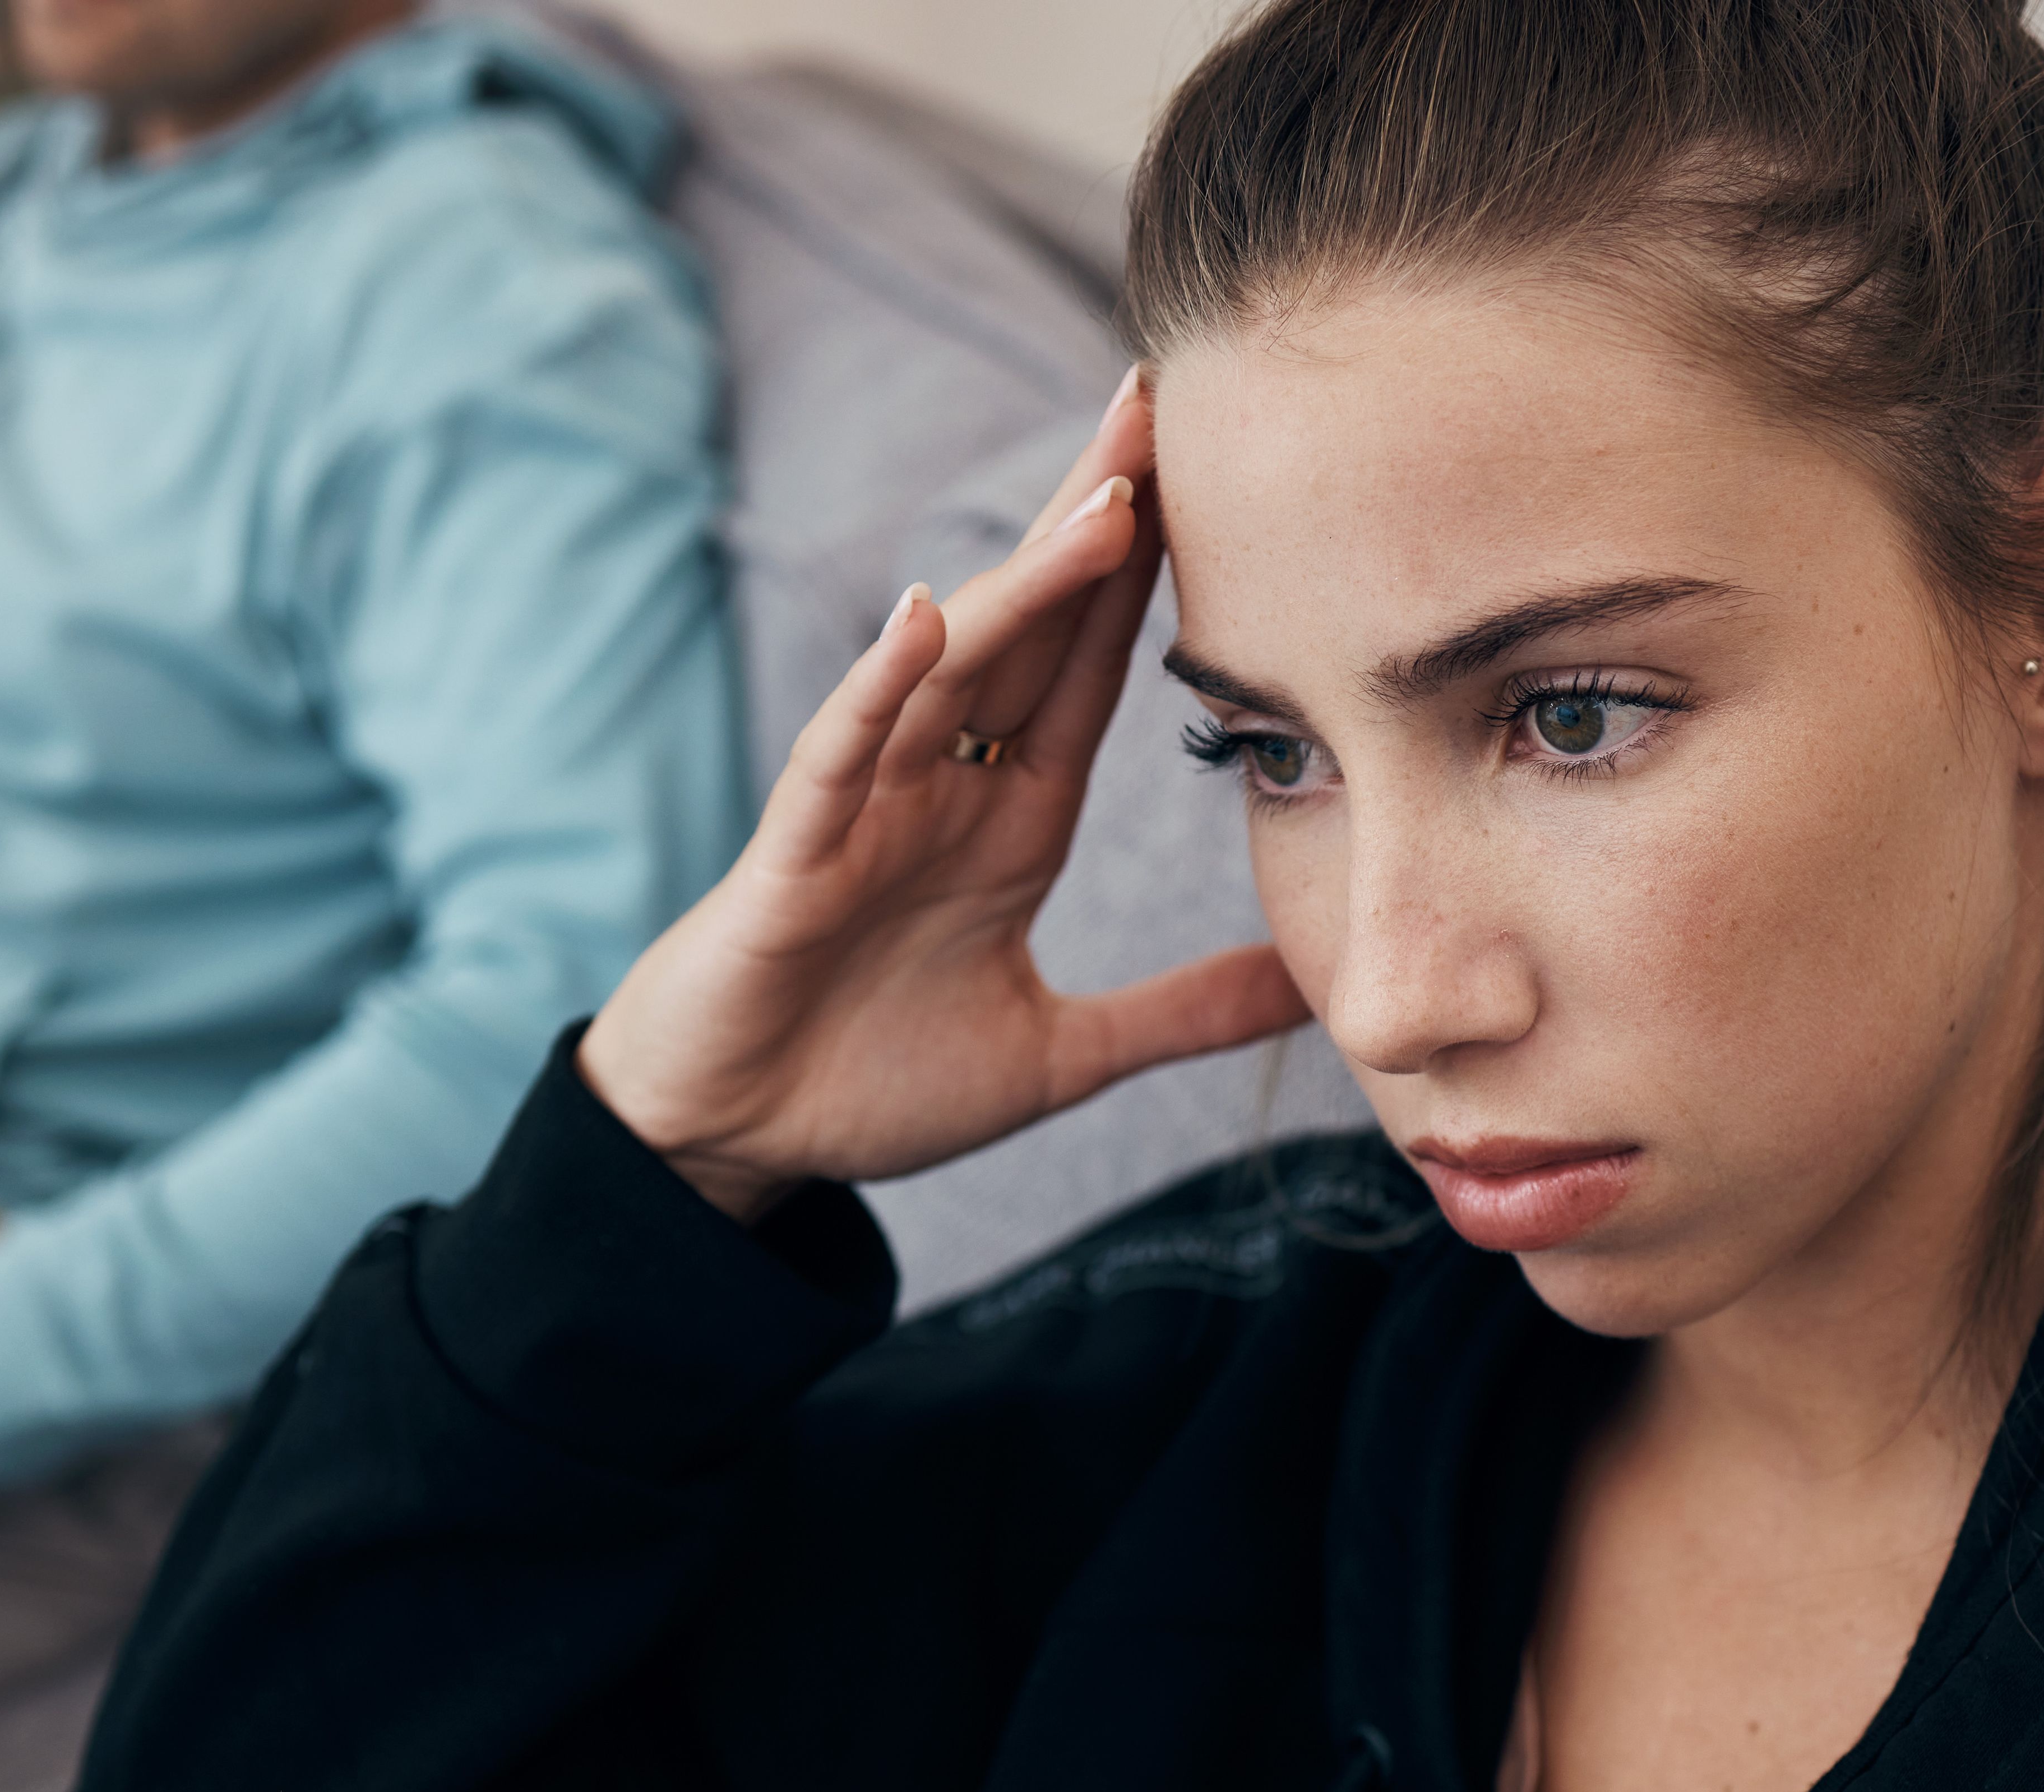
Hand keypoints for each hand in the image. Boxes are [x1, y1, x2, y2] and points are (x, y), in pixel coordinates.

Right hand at [581, 375, 1309, 1220]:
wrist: (738, 1141)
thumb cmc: (873, 1084)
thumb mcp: (1060, 1057)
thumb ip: (1178, 1016)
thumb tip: (1305, 992)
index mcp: (1012, 824)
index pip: (1092, 673)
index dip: (1144, 579)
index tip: (1212, 474)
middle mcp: (944, 791)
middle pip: (1031, 629)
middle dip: (1092, 519)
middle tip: (1162, 398)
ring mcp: (866, 810)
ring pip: (953, 669)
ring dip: (1023, 584)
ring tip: (1104, 499)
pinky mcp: (795, 857)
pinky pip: (841, 752)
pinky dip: (879, 684)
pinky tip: (919, 618)